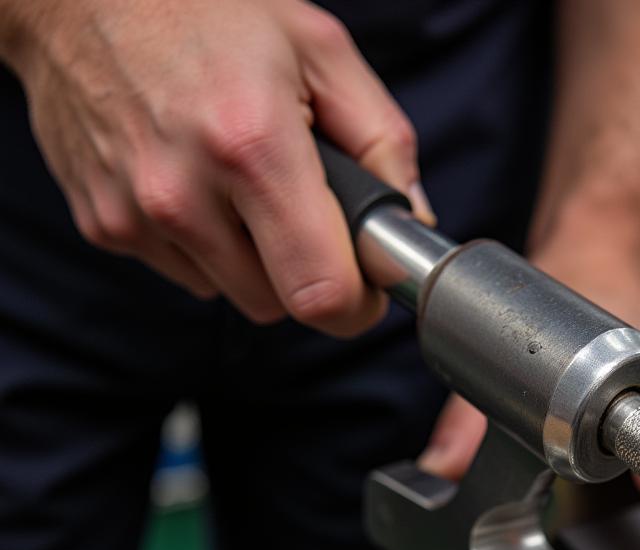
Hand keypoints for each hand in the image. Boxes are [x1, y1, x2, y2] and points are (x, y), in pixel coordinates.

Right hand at [5, 0, 431, 333]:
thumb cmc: (203, 9)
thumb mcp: (319, 49)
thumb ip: (383, 142)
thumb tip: (412, 220)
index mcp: (252, 146)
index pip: (322, 294)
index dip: (357, 304)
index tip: (366, 284)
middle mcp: (184, 193)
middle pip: (280, 305)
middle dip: (304, 272)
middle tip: (301, 211)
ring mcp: (136, 215)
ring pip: (231, 292)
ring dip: (251, 258)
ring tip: (238, 181)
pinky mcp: (104, 226)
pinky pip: (184, 271)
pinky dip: (203, 243)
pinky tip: (194, 181)